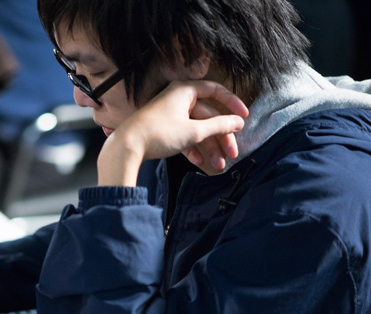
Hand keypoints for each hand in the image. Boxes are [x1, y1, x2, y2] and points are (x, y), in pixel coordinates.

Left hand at [98, 80, 248, 185]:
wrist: (126, 148)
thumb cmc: (156, 133)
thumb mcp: (193, 131)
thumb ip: (219, 125)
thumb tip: (238, 122)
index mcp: (184, 91)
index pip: (215, 91)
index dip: (232, 103)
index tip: (244, 117)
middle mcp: (177, 100)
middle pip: (208, 116)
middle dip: (221, 136)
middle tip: (232, 152)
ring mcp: (169, 115)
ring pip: (196, 129)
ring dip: (209, 147)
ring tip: (218, 164)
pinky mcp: (162, 129)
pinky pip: (183, 137)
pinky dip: (193, 149)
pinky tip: (200, 162)